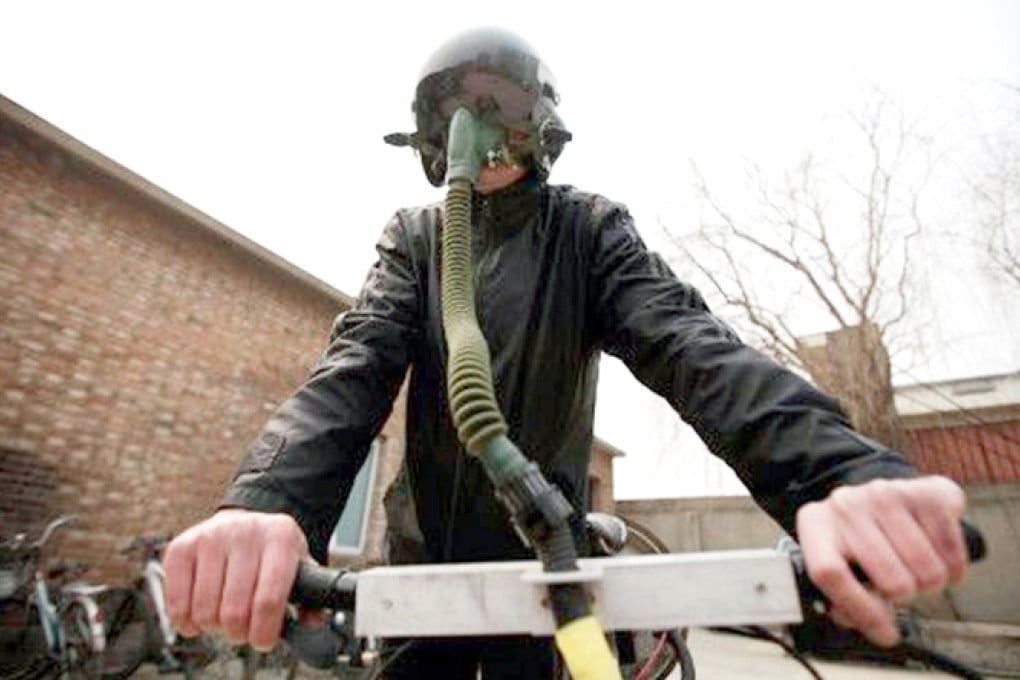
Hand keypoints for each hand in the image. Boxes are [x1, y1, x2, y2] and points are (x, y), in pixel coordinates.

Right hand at [163, 508, 308, 649]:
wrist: (243, 522)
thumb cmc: (271, 551)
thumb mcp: (299, 564)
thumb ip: (311, 597)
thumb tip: (314, 623)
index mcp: (281, 537)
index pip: (269, 598)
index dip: (264, 631)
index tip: (263, 641)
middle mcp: (245, 532)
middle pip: (235, 610)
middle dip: (240, 632)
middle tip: (244, 629)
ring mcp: (211, 537)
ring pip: (205, 610)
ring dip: (214, 627)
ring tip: (224, 617)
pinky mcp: (181, 547)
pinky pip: (177, 602)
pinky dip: (186, 621)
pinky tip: (197, 616)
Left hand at [795, 475, 967, 646]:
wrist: (881, 496)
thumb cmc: (857, 538)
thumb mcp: (838, 564)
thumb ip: (845, 599)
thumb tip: (871, 626)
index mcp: (815, 524)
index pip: (830, 573)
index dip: (859, 610)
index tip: (884, 633)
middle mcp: (846, 505)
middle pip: (890, 581)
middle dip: (904, 598)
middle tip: (901, 588)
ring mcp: (885, 494)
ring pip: (927, 571)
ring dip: (930, 583)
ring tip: (916, 570)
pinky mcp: (925, 491)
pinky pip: (952, 551)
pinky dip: (954, 567)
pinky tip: (938, 557)